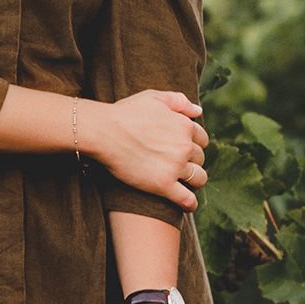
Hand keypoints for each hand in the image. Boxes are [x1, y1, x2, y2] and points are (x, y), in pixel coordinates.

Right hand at [93, 89, 207, 207]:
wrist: (103, 132)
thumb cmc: (124, 114)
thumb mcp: (153, 97)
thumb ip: (178, 101)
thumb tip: (199, 111)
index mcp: (184, 126)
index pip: (202, 139)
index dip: (194, 144)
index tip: (185, 150)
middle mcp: (184, 146)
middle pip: (200, 159)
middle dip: (192, 162)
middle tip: (180, 166)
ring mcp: (175, 167)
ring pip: (198, 179)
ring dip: (194, 182)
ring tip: (185, 184)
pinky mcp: (163, 185)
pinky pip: (187, 199)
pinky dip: (190, 204)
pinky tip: (187, 206)